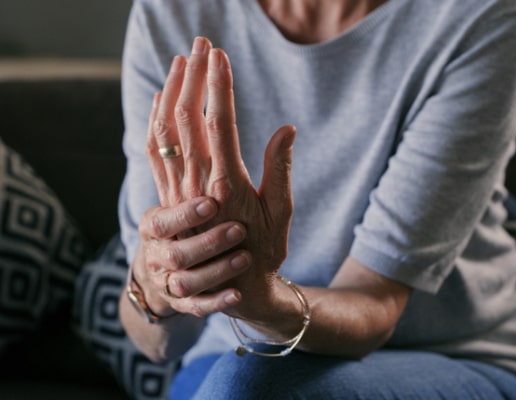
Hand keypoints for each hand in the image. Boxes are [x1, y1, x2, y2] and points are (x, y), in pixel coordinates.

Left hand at [140, 37, 295, 319]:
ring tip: (181, 61)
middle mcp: (197, 184)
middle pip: (188, 118)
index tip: (220, 56)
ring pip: (165, 131)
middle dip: (194, 76)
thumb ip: (280, 169)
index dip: (218, 87)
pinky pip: (153, 152)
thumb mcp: (281, 214)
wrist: (232, 288)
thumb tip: (286, 128)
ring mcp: (178, 190)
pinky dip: (155, 120)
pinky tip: (160, 100)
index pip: (218, 123)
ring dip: (171, 92)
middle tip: (202, 44)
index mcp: (227, 184)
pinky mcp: (168, 197)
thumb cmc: (263, 251)